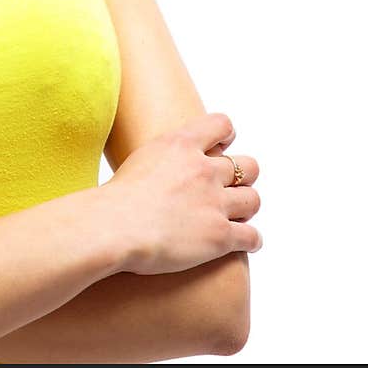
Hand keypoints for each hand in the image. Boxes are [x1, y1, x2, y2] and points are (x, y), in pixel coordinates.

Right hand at [101, 111, 261, 274]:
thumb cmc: (115, 199)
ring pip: (253, 200)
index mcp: (182, 144)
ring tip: (238, 216)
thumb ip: (163, 158)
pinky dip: (252, 240)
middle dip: (243, 176)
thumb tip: (165, 166)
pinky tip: (246, 243)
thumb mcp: (140, 160)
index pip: (222, 124)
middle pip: (248, 166)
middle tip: (229, 188)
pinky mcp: (220, 236)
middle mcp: (204, 170)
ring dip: (246, 208)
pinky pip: (252, 237)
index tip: (222, 147)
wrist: (114, 226)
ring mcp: (215, 202)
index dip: (226, 136)